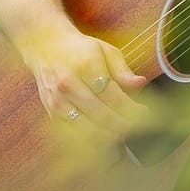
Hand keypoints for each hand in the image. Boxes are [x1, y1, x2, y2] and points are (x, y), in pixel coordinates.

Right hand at [17, 23, 150, 136]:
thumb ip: (122, 70)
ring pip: (88, 130)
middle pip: (102, 116)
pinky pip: (75, 135)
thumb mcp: (105, 50)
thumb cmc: (80, 50)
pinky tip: (105, 138)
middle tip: (138, 126)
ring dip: (110, 136)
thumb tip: (140, 83)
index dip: (132, 109)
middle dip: (124, 125)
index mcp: (85, 66)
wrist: (45, 48)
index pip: (113, 96)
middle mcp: (69, 84)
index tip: (144, 112)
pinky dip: (92, 141)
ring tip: (124, 133)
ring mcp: (58, 101)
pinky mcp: (52, 113)